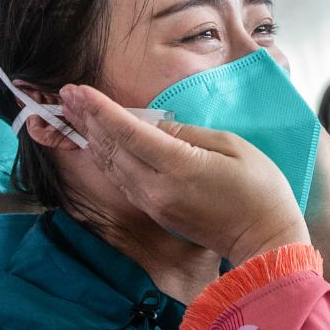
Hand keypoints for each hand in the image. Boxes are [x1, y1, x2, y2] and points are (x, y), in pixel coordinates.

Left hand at [61, 84, 307, 265]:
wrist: (264, 239)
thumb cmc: (260, 189)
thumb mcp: (232, 147)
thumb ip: (189, 133)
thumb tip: (156, 126)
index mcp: (179, 168)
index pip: (128, 133)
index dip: (99, 110)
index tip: (77, 90)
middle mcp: (157, 188)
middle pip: (111, 149)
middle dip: (86, 119)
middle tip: (65, 94)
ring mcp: (154, 203)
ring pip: (112, 166)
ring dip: (91, 138)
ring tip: (73, 113)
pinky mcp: (156, 211)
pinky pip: (123, 180)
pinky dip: (107, 158)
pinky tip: (98, 143)